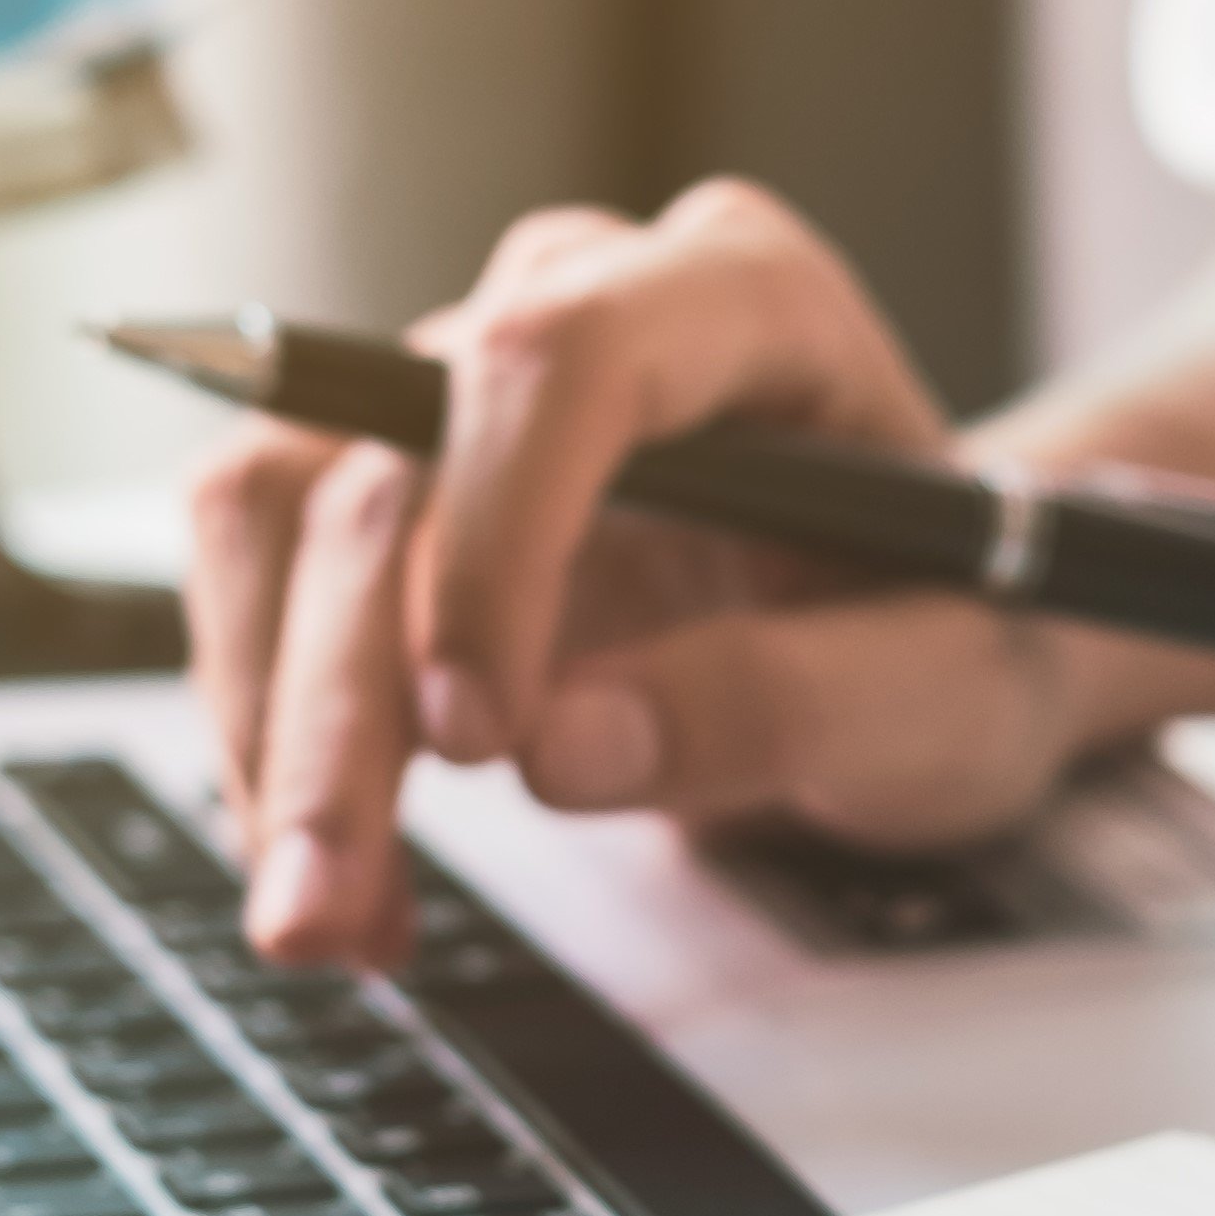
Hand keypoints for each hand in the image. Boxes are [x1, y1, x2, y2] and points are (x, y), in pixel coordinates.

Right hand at [185, 183, 1105, 963]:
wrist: (914, 630)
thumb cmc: (950, 629)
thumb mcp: (941, 696)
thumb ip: (783, 704)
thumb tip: (559, 752)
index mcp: (745, 297)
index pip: (559, 356)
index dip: (493, 538)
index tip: (481, 739)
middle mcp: (578, 302)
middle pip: (385, 460)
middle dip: (338, 704)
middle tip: (329, 906)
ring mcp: (464, 388)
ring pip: (278, 513)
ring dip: (271, 729)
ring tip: (328, 919)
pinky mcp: (388, 483)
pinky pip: (263, 583)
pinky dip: (277, 746)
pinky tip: (354, 881)